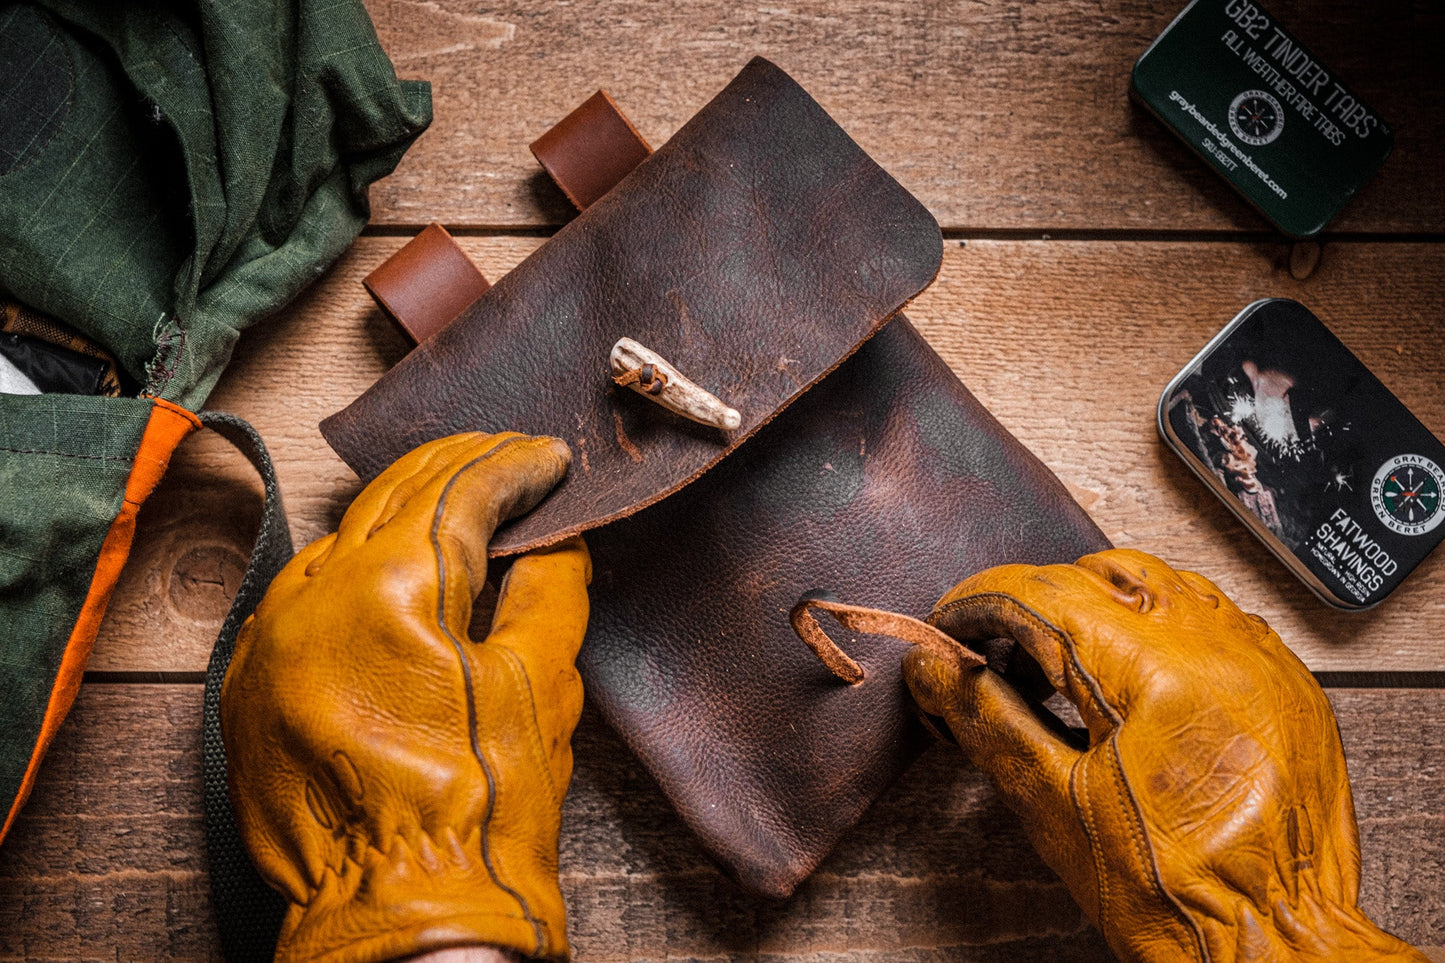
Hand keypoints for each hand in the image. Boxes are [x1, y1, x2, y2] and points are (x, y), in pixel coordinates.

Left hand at [222, 433, 589, 962]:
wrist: (403, 917)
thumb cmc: (480, 816)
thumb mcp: (543, 688)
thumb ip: (550, 589)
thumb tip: (555, 537)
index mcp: (392, 593)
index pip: (458, 492)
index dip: (513, 466)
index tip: (548, 460)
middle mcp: (313, 600)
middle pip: (391, 496)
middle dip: (458, 469)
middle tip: (510, 463)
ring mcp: (271, 640)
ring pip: (341, 537)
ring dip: (403, 513)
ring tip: (461, 509)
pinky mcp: (251, 682)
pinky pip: (304, 594)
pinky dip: (355, 568)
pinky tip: (395, 572)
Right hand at [904, 549, 1424, 962]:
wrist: (1273, 946)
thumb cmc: (1173, 897)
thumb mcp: (1054, 807)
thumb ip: (989, 720)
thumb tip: (934, 669)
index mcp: (1155, 676)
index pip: (1044, 596)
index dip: (982, 603)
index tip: (951, 624)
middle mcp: (1215, 651)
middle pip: (1100, 574)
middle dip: (1037, 600)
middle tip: (999, 646)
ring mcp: (1259, 661)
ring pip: (1163, 581)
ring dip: (1101, 602)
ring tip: (1067, 660)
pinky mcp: (1287, 683)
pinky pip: (1216, 615)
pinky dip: (1163, 624)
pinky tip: (1138, 669)